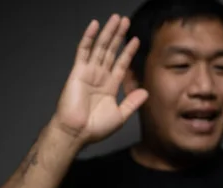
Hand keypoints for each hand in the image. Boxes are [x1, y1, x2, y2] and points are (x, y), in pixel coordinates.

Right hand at [49, 14, 148, 143]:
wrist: (77, 133)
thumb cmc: (95, 128)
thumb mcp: (120, 115)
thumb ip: (132, 102)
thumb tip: (145, 92)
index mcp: (109, 87)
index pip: (121, 64)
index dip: (128, 52)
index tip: (136, 40)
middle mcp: (99, 77)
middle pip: (111, 51)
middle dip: (118, 36)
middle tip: (125, 20)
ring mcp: (88, 73)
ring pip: (100, 47)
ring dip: (108, 32)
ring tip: (116, 19)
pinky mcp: (78, 72)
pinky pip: (83, 51)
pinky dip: (89, 37)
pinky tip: (95, 25)